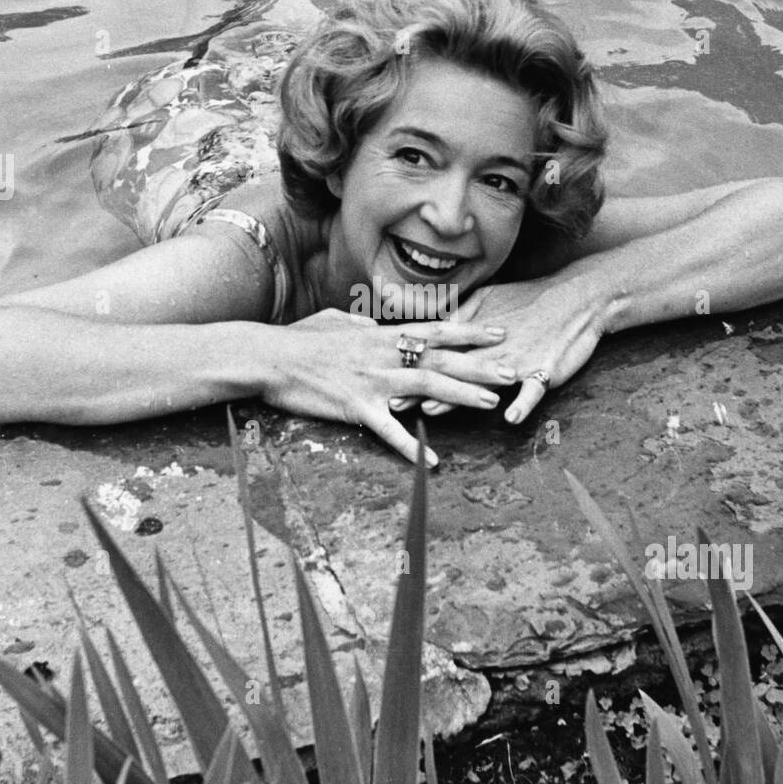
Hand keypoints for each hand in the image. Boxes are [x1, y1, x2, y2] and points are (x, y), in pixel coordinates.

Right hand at [260, 309, 516, 466]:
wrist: (269, 357)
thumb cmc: (299, 339)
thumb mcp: (335, 322)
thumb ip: (361, 325)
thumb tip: (372, 325)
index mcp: (381, 335)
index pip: (436, 331)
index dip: (470, 332)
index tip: (499, 334)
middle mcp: (384, 354)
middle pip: (442, 358)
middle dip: (480, 365)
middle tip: (513, 372)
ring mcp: (372, 380)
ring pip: (426, 386)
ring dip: (461, 395)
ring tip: (491, 405)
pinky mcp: (355, 407)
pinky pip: (389, 430)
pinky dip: (410, 445)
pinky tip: (431, 461)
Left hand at [409, 277, 603, 423]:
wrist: (578, 297)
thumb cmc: (531, 300)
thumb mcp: (490, 302)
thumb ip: (460, 318)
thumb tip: (431, 328)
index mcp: (476, 334)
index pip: (438, 352)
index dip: (410, 365)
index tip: (381, 376)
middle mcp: (491, 347)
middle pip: (450, 371)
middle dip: (418, 387)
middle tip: (391, 403)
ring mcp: (517, 358)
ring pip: (482, 381)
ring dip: (455, 397)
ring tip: (433, 411)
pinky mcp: (544, 369)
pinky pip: (533, 389)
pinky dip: (522, 402)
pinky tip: (509, 417)